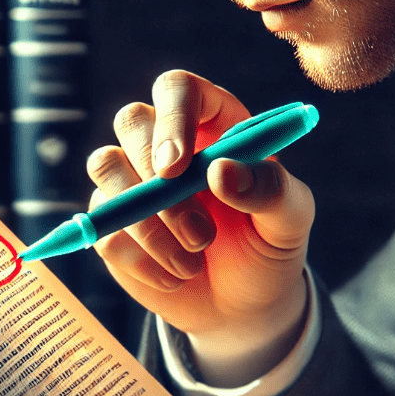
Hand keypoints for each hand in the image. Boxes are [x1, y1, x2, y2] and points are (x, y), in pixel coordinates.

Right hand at [88, 70, 314, 382]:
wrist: (243, 305)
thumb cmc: (269, 248)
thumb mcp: (290, 220)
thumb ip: (270, 190)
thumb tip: (220, 170)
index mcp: (214, 124)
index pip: (178, 90)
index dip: (172, 117)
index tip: (177, 166)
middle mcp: (167, 143)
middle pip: (131, 121)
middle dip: (156, 178)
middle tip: (198, 233)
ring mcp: (132, 183)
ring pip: (106, 169)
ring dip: (148, 224)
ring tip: (193, 261)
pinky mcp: (111, 225)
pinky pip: (104, 229)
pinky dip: (142, 261)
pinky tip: (176, 277)